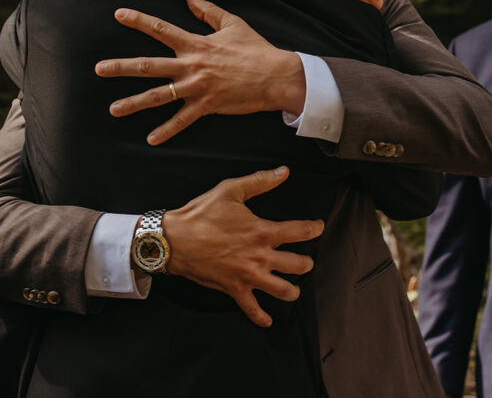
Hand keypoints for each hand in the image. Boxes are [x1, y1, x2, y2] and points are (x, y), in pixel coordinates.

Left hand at [95, 0, 305, 144]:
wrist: (276, 75)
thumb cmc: (255, 49)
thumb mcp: (232, 23)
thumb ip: (207, 10)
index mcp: (195, 43)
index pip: (161, 29)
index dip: (139, 20)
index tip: (118, 14)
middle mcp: (191, 65)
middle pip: (149, 65)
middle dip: (121, 67)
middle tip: (98, 69)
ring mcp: (197, 87)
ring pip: (159, 95)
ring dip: (134, 102)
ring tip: (113, 108)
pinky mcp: (207, 105)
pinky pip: (182, 120)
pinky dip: (166, 131)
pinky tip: (150, 139)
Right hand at [162, 166, 322, 326]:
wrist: (173, 240)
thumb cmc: (200, 215)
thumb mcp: (230, 190)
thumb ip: (260, 181)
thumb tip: (283, 172)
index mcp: (262, 231)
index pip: (300, 232)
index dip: (315, 228)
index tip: (318, 227)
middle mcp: (260, 256)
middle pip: (298, 265)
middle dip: (306, 263)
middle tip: (306, 260)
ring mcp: (249, 276)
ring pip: (283, 290)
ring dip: (293, 290)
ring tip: (294, 288)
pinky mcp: (235, 289)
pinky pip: (253, 309)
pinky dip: (262, 317)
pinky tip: (268, 320)